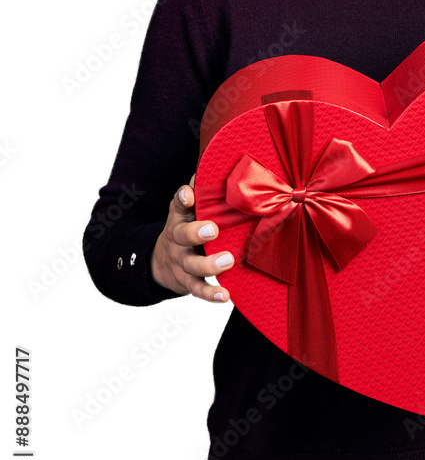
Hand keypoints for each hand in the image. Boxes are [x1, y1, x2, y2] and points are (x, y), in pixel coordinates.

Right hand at [150, 172, 234, 301]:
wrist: (161, 262)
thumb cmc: (186, 227)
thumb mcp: (188, 209)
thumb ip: (201, 191)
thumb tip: (213, 164)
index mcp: (179, 217)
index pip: (178, 205)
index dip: (183, 199)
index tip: (190, 195)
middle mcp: (177, 239)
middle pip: (182, 234)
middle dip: (196, 231)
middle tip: (212, 229)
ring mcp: (182, 261)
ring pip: (192, 264)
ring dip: (209, 264)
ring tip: (227, 260)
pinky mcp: (187, 281)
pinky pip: (198, 289)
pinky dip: (211, 293)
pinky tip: (225, 295)